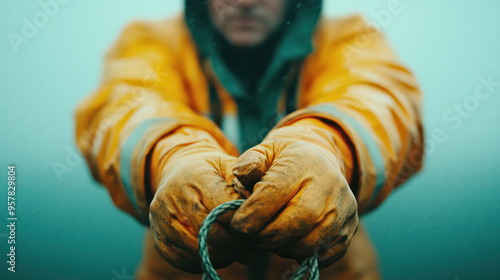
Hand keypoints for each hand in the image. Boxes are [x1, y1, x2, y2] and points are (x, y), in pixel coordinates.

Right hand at [149, 128, 258, 272]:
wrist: (177, 173)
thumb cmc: (212, 172)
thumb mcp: (229, 166)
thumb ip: (246, 182)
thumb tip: (260, 205)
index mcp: (195, 176)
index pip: (223, 206)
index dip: (243, 219)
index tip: (257, 224)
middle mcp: (172, 198)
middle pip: (212, 232)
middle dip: (238, 243)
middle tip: (254, 245)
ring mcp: (162, 221)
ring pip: (200, 250)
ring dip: (225, 255)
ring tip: (239, 249)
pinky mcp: (159, 241)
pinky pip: (186, 261)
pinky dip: (207, 261)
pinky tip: (221, 252)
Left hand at [230, 124, 358, 267]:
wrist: (323, 164)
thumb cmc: (286, 161)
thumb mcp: (266, 151)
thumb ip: (249, 162)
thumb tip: (241, 176)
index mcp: (304, 163)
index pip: (275, 193)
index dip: (252, 214)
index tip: (236, 224)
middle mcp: (330, 185)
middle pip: (295, 222)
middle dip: (265, 236)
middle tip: (249, 237)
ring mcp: (343, 210)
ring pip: (309, 243)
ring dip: (281, 247)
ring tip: (267, 237)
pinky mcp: (348, 230)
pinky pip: (323, 255)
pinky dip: (301, 255)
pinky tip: (287, 242)